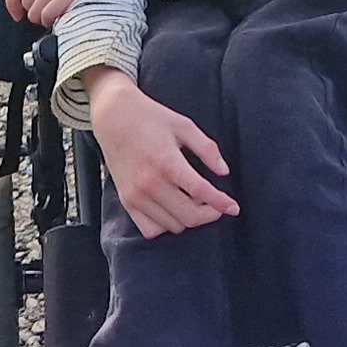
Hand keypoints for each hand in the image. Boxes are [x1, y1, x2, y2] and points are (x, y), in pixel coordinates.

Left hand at [6, 0, 158, 26]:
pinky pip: (49, 15)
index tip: (17, 13)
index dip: (12, 3)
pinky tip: (62, 13)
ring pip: (36, 11)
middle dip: (34, 8)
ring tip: (57, 9)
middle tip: (49, 5)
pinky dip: (53, 19)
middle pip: (25, 2)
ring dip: (44, 16)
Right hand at [83, 76, 236, 236]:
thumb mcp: (183, 125)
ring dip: (188, 218)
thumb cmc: (149, 117)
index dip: (221, 202)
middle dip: (209, 214)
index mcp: (167, 161)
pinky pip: (150, 229)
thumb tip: (224, 171)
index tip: (233, 207)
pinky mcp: (126, 201)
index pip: (201, 192)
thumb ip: (206, 148)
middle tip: (216, 205)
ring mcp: (136, 195)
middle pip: (189, 215)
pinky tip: (173, 210)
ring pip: (173, 225)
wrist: (113, 117)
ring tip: (193, 202)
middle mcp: (150, 183)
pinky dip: (166, 225)